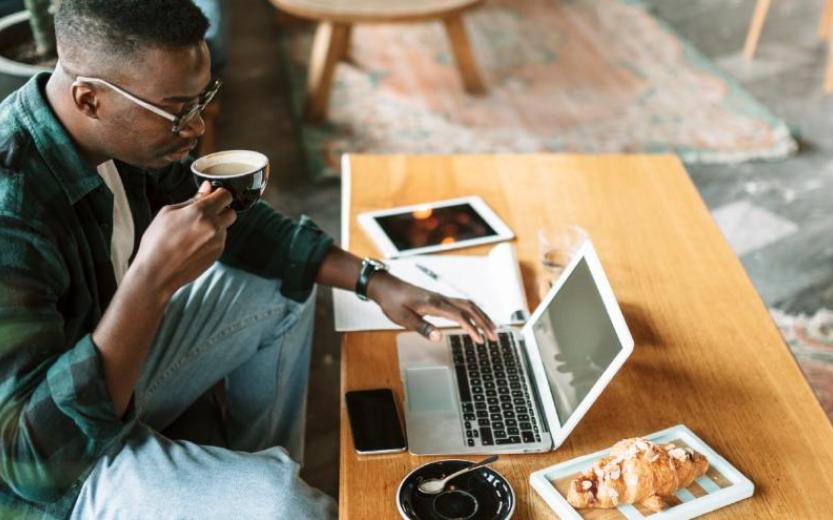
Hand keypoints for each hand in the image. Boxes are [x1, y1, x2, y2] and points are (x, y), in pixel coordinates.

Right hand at [130, 181, 236, 297]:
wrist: (156, 273)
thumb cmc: (156, 241)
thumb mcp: (168, 213)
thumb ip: (193, 200)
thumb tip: (207, 188)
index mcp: (200, 212)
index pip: (226, 195)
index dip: (218, 194)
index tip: (211, 197)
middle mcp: (213, 226)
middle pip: (231, 211)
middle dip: (221, 210)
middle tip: (204, 214)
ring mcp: (218, 242)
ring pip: (225, 227)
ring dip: (216, 225)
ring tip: (193, 233)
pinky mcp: (218, 254)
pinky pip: (220, 240)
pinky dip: (212, 239)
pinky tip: (194, 244)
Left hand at [367, 273, 496, 343]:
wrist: (385, 287)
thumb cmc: (393, 302)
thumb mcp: (403, 318)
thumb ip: (422, 328)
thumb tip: (439, 337)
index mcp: (434, 303)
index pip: (460, 316)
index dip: (472, 328)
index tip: (481, 340)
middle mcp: (441, 299)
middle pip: (470, 308)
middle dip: (484, 322)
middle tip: (495, 336)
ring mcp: (441, 298)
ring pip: (468, 305)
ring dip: (481, 316)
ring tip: (491, 329)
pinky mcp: (439, 299)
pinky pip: (462, 304)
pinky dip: (473, 312)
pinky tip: (476, 319)